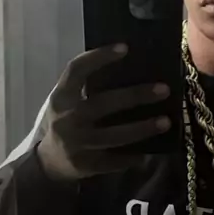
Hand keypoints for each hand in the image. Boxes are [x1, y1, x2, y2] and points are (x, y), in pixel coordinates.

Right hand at [37, 44, 170, 180]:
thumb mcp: (66, 102)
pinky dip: (133, 156)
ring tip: (166, 122)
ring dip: (142, 128)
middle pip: (103, 104)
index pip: (76, 70)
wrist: (47, 162)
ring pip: (114, 136)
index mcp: (60, 97)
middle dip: (135, 96)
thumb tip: (131, 70)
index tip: (125, 48)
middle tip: (163, 89)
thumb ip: (86, 88)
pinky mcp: (86, 165)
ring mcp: (76, 144)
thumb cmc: (64, 122)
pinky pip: (115, 160)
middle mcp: (66, 119)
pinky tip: (148, 150)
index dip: (99, 57)